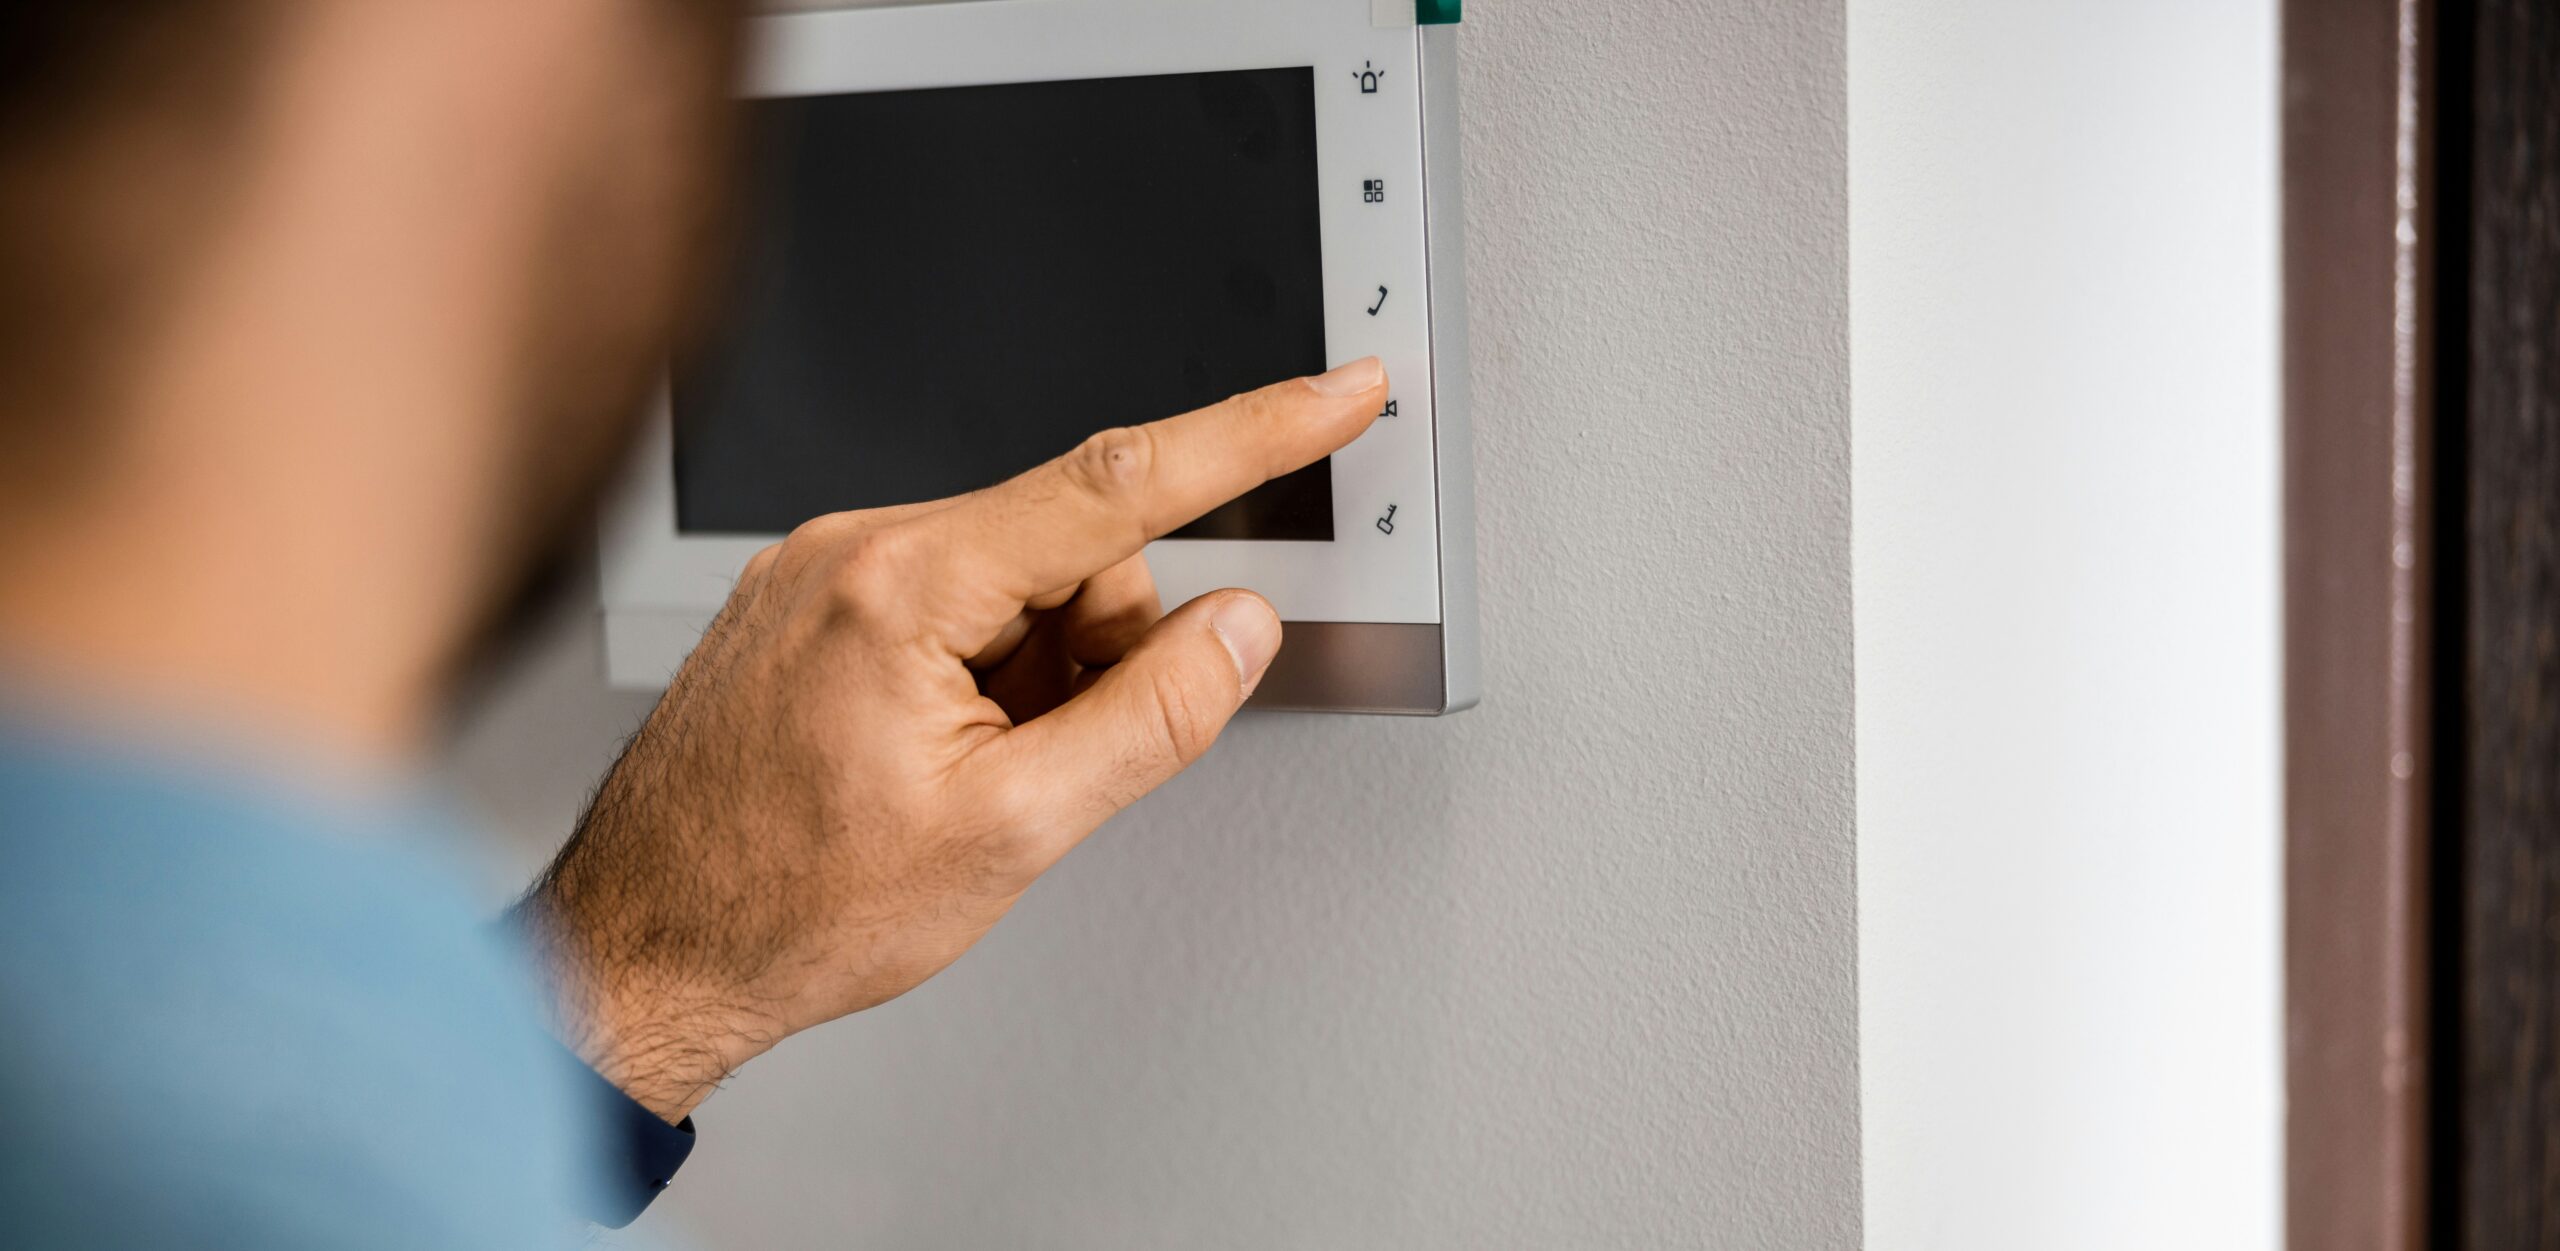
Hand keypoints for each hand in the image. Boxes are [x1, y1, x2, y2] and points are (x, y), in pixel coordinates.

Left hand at [516, 359, 1387, 1121]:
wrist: (642, 952)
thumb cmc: (787, 906)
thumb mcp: (1012, 833)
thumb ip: (1150, 719)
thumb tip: (1238, 631)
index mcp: (901, 585)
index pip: (1119, 483)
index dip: (1253, 434)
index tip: (1335, 394)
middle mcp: (850, 548)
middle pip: (1073, 549)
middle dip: (1097, 652)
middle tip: (1043, 764)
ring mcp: (820, 572)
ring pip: (1016, 582)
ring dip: (1035, 675)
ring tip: (966, 776)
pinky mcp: (807, 603)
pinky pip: (952, 604)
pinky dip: (980, 675)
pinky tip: (931, 758)